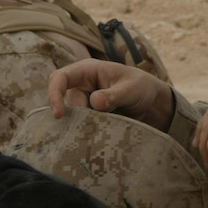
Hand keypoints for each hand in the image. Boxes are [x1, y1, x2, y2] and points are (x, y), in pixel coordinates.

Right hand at [47, 59, 173, 130]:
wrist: (152, 104)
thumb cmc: (141, 87)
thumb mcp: (131, 89)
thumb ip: (114, 95)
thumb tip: (94, 101)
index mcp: (88, 70)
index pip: (60, 78)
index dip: (55, 94)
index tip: (59, 115)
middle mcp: (82, 86)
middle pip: (68, 103)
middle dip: (78, 117)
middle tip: (97, 126)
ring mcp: (85, 103)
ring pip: (74, 118)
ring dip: (85, 126)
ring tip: (106, 130)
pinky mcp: (90, 118)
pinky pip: (82, 127)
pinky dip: (88, 133)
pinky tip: (101, 137)